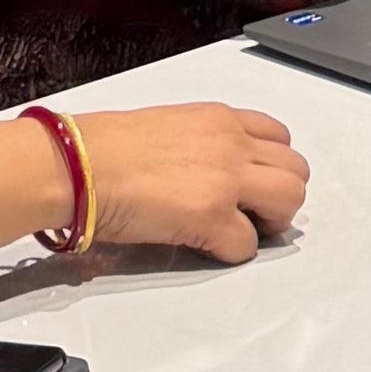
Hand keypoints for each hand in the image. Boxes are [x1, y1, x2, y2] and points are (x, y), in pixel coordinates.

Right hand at [35, 101, 313, 264]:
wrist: (75, 165)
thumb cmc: (100, 149)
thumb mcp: (167, 127)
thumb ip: (202, 143)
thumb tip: (207, 171)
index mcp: (219, 119)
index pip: (278, 136)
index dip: (272, 165)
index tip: (257, 183)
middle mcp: (231, 144)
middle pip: (296, 169)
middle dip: (281, 196)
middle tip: (258, 214)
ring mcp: (226, 179)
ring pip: (290, 200)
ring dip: (271, 222)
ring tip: (244, 230)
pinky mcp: (211, 217)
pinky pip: (248, 244)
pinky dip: (234, 252)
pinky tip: (209, 247)